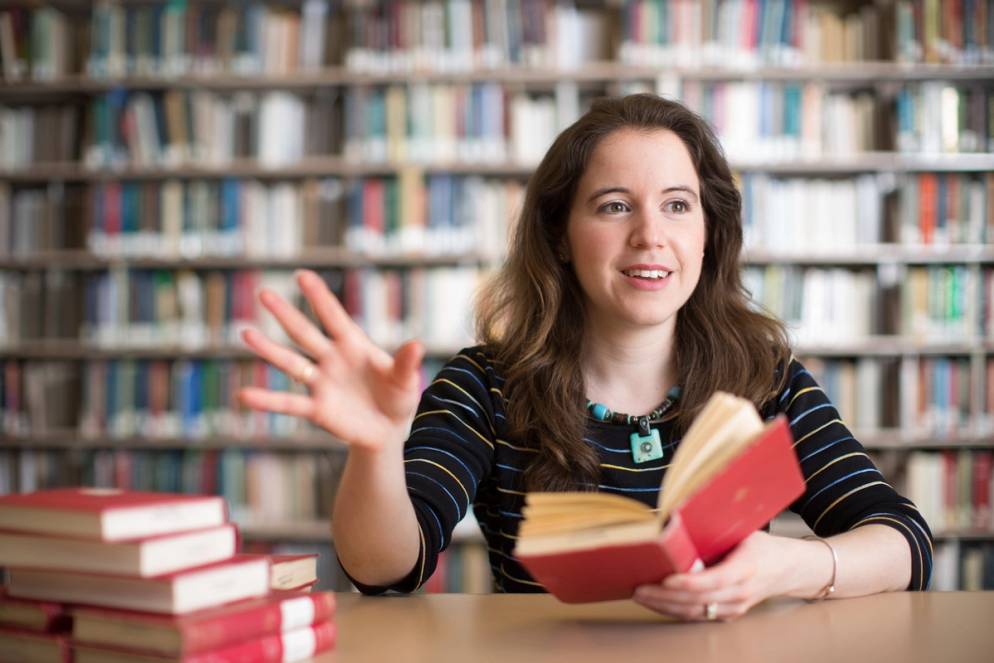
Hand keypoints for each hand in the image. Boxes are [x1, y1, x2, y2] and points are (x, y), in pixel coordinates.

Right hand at [238, 269, 424, 452]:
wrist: (387, 430)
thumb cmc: (397, 397)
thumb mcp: (406, 381)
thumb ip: (406, 363)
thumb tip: (417, 345)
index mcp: (354, 345)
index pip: (333, 316)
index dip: (319, 297)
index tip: (302, 275)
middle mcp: (331, 359)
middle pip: (304, 333)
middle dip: (285, 314)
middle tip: (263, 294)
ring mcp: (321, 383)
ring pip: (291, 363)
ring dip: (269, 349)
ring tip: (245, 333)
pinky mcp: (316, 408)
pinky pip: (288, 403)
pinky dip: (267, 400)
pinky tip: (245, 395)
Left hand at [632, 531, 792, 620]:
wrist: (787, 569)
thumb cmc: (762, 546)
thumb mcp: (743, 531)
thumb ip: (715, 530)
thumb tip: (678, 518)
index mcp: (746, 567)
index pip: (716, 579)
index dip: (690, 582)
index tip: (667, 579)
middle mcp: (741, 591)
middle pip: (700, 600)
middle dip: (666, 596)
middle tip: (640, 587)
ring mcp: (735, 606)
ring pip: (695, 612)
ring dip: (665, 606)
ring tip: (641, 595)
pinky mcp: (729, 614)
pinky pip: (698, 616)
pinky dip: (674, 610)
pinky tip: (656, 602)